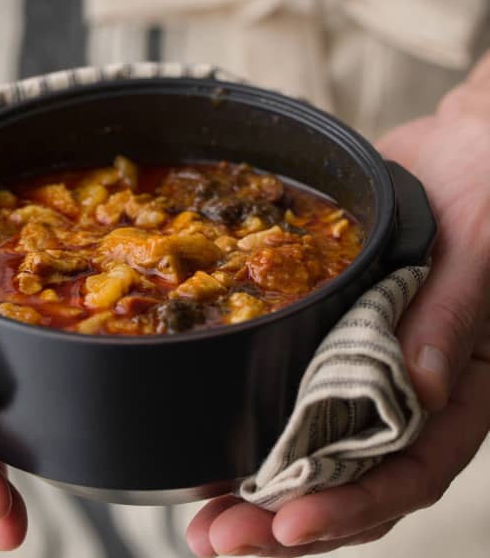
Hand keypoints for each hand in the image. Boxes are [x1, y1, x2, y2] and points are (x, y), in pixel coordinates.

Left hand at [186, 61, 489, 556]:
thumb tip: (422, 387)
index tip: (291, 526)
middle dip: (286, 519)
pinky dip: (257, 432)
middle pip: (350, 480)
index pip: (408, 469)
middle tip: (219, 541)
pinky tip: (213, 456)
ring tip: (206, 525)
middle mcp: (410, 393)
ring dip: (261, 493)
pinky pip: (294, 397)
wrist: (460, 148)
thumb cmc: (489, 190)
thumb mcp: (482, 246)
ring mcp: (365, 371)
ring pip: (316, 453)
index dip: (351, 506)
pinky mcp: (329, 340)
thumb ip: (452, 314)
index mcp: (463, 387)